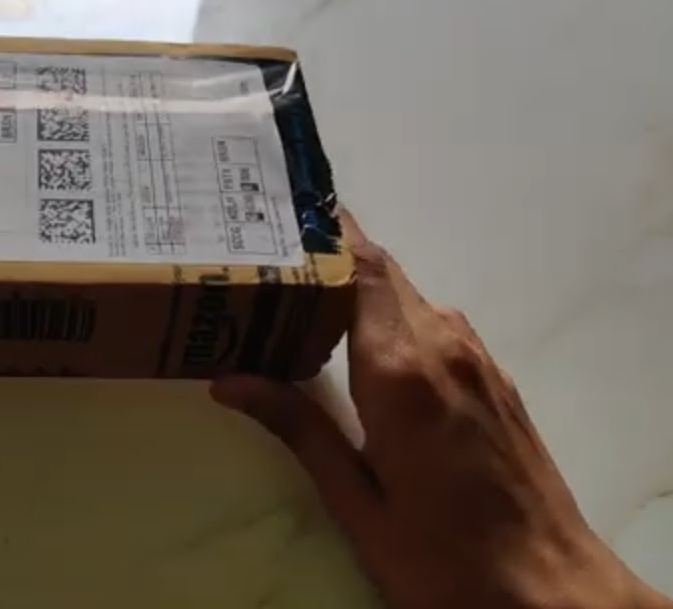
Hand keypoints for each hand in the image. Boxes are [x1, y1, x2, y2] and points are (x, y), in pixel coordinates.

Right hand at [212, 209, 668, 608]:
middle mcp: (444, 347)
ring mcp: (477, 361)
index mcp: (401, 371)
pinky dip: (392, 318)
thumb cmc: (441, 556)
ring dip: (359, 289)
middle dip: (328, 256)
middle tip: (264, 253)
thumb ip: (298, 428)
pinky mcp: (494, 381)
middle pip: (383, 274)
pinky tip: (357, 344)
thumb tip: (228, 378)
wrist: (551, 593)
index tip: (274, 209)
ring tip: (296, 297)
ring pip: (410, 298)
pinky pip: (434, 325)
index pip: (363, 269)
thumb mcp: (357, 501)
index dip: (325, 231)